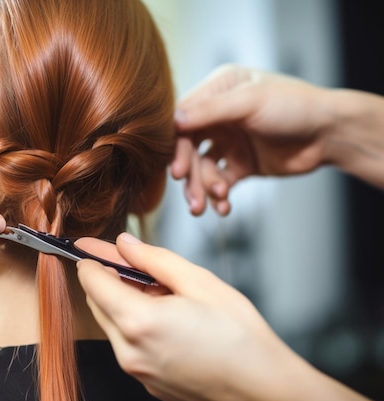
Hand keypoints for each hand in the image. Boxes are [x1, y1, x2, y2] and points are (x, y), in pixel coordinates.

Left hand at [77, 234, 319, 400]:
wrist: (265, 388)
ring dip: (124, 302)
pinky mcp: (148, 383)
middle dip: (110, 278)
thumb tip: (124, 244)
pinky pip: (129, 346)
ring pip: (112, 324)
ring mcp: (138, 371)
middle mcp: (130, 351)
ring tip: (164, 293)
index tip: (92, 245)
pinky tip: (168, 318)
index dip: (91, 258)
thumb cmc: (241, 337)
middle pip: (98, 303)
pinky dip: (137, 326)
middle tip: (136, 263)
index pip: (92, 282)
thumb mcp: (198, 281)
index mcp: (139, 322)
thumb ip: (153, 259)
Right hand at [173, 64, 334, 215]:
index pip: (183, 119)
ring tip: (214, 203)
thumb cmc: (295, 106)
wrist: (331, 134)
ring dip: (204, 188)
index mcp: (218, 91)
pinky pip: (219, 183)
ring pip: (201, 169)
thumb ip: (210, 110)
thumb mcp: (250, 102)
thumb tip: (173, 121)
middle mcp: (219, 116)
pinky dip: (218, 197)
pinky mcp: (239, 164)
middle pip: (188, 148)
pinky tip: (224, 207)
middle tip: (193, 198)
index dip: (176, 147)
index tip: (178, 171)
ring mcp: (228, 141)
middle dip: (191, 175)